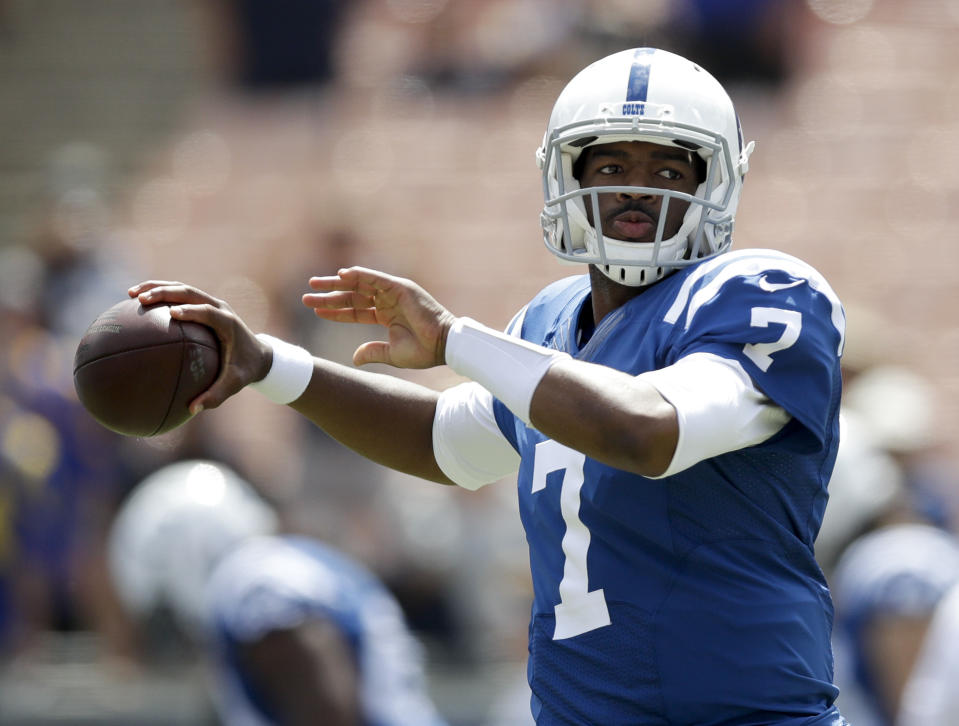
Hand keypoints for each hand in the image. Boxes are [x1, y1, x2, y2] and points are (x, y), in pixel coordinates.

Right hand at [128, 281, 272, 412]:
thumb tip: (192, 410)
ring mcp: (211, 303)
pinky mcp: (203, 305)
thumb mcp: (235, 383)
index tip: (172, 313)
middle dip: (165, 292)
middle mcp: (219, 308)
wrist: (258, 354)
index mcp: (227, 323)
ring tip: (131, 294)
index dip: (192, 310)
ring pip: (182, 289)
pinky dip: (159, 295)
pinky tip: (136, 302)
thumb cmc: (244, 370)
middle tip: (141, 299)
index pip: (208, 312)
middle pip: (190, 292)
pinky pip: (179, 296)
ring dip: (157, 288)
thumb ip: (216, 395)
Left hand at [303, 267, 455, 368]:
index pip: (355, 310)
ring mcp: (394, 292)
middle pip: (353, 295)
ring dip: (336, 283)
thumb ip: (373, 352)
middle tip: (306, 295)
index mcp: (386, 315)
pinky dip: (359, 274)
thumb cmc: (423, 351)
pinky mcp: (401, 287)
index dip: (335, 311)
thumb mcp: (392, 353)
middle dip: (329, 294)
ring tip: (314, 284)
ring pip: (359, 284)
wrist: (443, 346)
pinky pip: (375, 278)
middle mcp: (388, 301)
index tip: (315, 310)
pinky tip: (340, 275)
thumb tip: (354, 357)